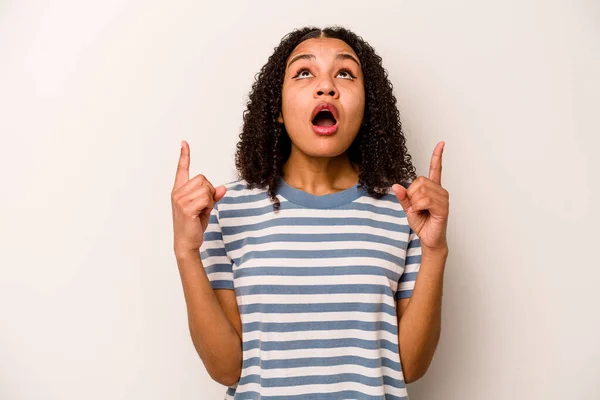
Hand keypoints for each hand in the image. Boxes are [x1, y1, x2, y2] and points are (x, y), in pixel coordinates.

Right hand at [171, 140, 225, 255]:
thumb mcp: (205, 208)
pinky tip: (201, 214)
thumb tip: (224, 188)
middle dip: (209, 191)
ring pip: (206, 188)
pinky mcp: (186, 208)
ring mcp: (180, 200)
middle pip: (203, 178)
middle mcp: (177, 192)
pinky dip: (209, 206)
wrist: (187, 242)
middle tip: (204, 205)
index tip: (184, 143)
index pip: (182, 169)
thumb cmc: (193, 225)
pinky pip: (206, 198)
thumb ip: (213, 196)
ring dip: (210, 200)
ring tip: (202, 211)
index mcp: (179, 190)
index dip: (184, 155)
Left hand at [392, 141, 448, 252]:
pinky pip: (425, 200)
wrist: (429, 239)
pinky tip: (422, 213)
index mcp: (433, 189)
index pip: (436, 169)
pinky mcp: (443, 208)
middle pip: (419, 181)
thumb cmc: (422, 223)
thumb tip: (395, 185)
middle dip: (411, 194)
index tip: (441, 143)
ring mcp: (443, 199)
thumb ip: (403, 196)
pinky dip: (418, 207)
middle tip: (415, 206)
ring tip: (420, 211)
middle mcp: (440, 191)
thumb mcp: (408, 208)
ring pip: (421, 191)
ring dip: (414, 203)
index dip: (437, 156)